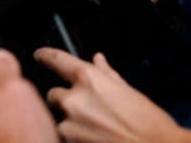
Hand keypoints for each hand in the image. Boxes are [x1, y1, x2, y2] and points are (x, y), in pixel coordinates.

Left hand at [36, 47, 190, 142]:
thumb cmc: (150, 125)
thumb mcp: (129, 92)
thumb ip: (107, 75)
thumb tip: (98, 59)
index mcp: (89, 79)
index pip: (57, 59)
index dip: (46, 55)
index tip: (40, 55)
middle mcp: (75, 99)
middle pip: (53, 94)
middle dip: (65, 101)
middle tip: (86, 111)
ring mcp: (70, 125)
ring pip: (59, 120)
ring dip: (71, 123)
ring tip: (96, 130)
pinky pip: (63, 137)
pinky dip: (74, 139)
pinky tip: (93, 140)